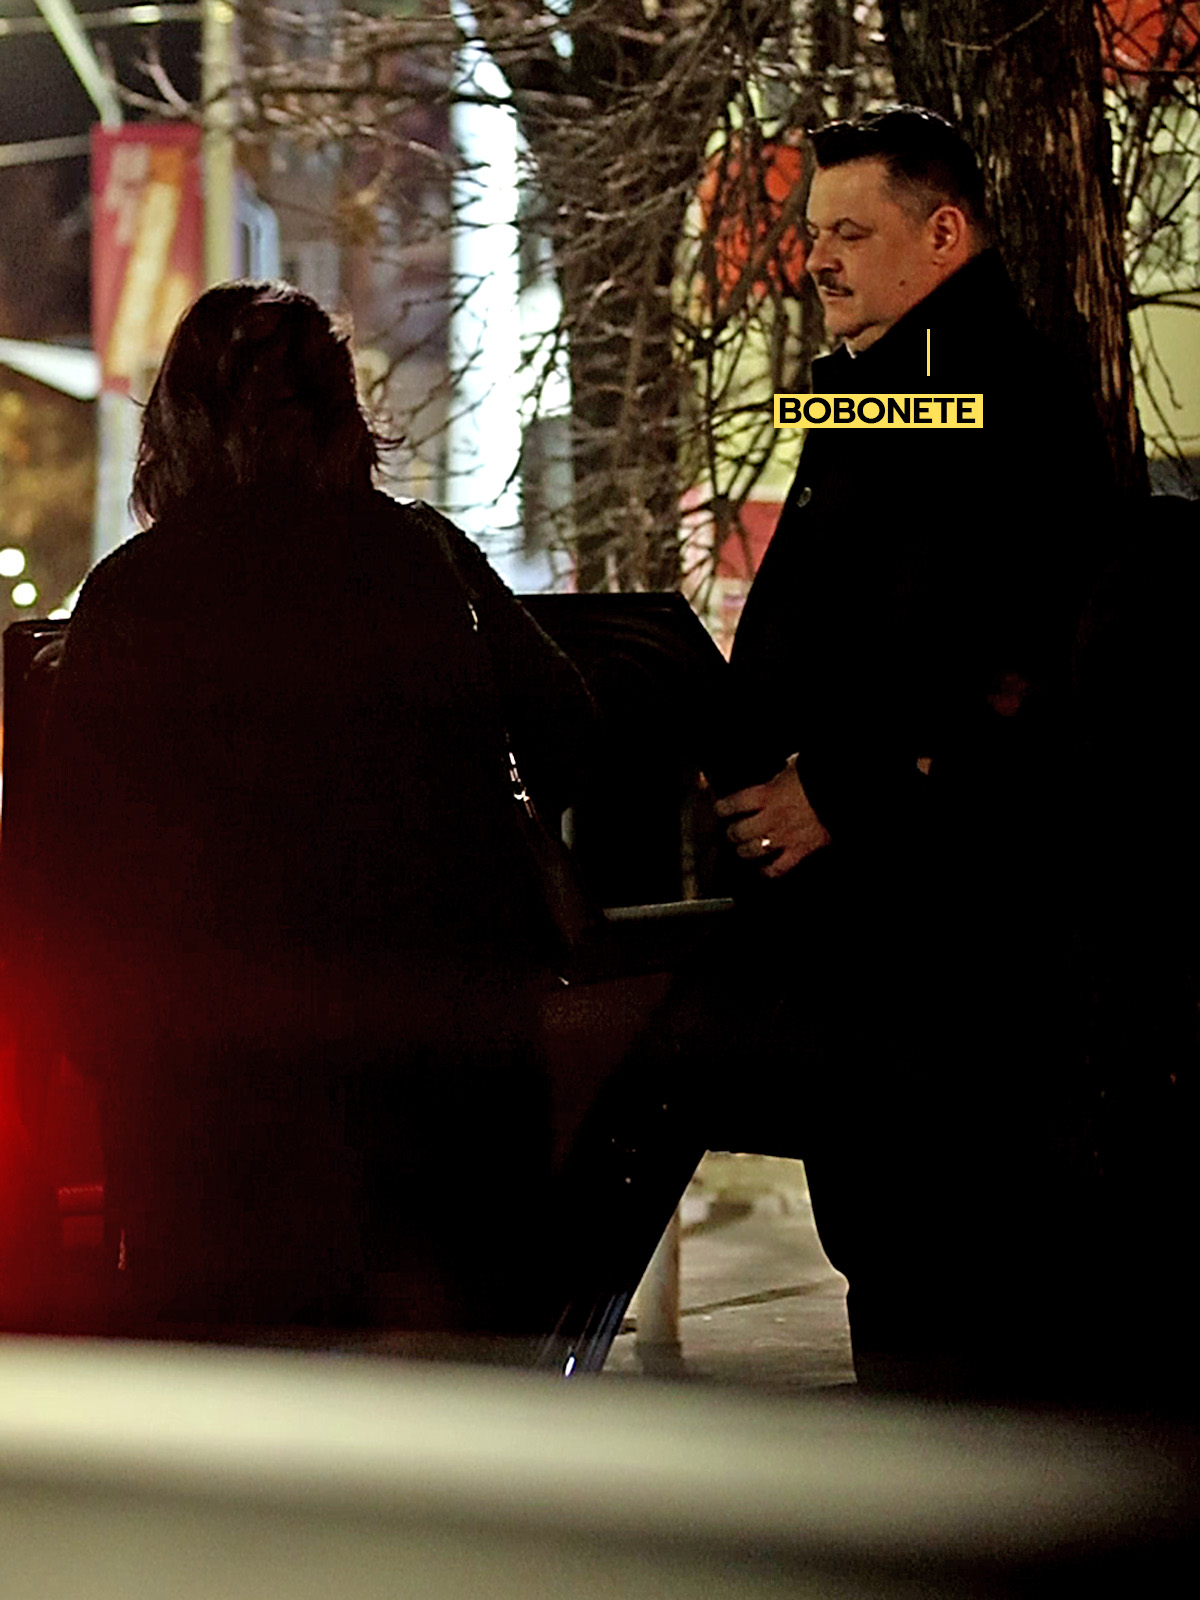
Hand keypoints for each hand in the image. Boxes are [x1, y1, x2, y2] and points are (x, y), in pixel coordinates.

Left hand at [714, 756, 829, 878]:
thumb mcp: (794, 769)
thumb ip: (780, 775)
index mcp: (766, 795)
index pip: (733, 804)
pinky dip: (768, 871)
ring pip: (753, 851)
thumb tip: (780, 772)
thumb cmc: (819, 779)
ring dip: (744, 851)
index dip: (722, 808)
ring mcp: (784, 837)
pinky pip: (778, 868)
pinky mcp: (799, 851)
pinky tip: (764, 869)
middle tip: (732, 832)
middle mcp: (771, 818)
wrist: (842, 794)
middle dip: (732, 833)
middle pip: (739, 831)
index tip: (720, 809)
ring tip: (743, 849)